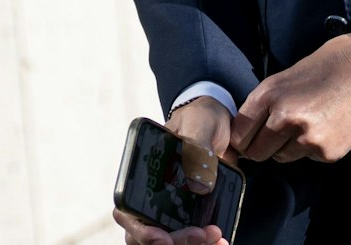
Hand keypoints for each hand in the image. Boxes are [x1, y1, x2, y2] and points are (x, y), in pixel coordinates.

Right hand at [113, 98, 234, 244]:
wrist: (224, 124)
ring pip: (168, 241)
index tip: (161, 238)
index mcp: (142, 173)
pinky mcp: (192, 214)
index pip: (127, 210)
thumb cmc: (201, 118)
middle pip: (147, 234)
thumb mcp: (199, 124)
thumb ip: (197, 148)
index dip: (140, 230)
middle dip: (172, 241)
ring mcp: (170, 208)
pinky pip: (192, 238)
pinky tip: (221, 240)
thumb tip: (199, 186)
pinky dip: (206, 243)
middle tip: (199, 236)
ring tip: (215, 237)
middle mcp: (151, 195)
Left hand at [231, 30, 350, 163]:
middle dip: (265, 146)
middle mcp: (284, 117)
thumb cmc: (330, 65)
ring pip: (282, 158)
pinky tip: (328, 126)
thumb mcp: (288, 76)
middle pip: (257, 153)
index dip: (243, 137)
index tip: (249, 138)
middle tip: (281, 132)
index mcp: (270, 94)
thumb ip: (266, 104)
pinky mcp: (327, 152)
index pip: (240, 132)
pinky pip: (308, 158)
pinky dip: (314, 148)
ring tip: (311, 122)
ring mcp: (307, 138)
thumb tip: (247, 131)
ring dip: (290, 147)